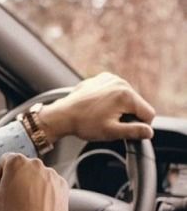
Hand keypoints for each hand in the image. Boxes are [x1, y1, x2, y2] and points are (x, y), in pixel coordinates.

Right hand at [0, 153, 68, 210]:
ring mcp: (51, 175)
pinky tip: (38, 207)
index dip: (0, 175)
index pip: (5, 161)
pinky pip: (50, 187)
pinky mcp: (62, 187)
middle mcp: (36, 165)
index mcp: (17, 162)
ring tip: (26, 205)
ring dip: (31, 186)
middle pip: (22, 168)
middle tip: (12, 198)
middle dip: (17, 180)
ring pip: (37, 178)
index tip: (1, 187)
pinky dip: (45, 194)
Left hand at [38, 73, 155, 143]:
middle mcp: (121, 82)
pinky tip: (98, 108)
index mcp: (126, 95)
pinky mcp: (102, 78)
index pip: (148, 113)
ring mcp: (110, 78)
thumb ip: (133, 131)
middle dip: (129, 116)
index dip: (141, 126)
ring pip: (126, 97)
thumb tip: (149, 131)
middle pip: (137, 104)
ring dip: (120, 108)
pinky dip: (111, 99)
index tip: (126, 131)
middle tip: (110, 123)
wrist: (62, 115)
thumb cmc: (85, 124)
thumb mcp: (112, 132)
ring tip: (102, 116)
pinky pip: (114, 91)